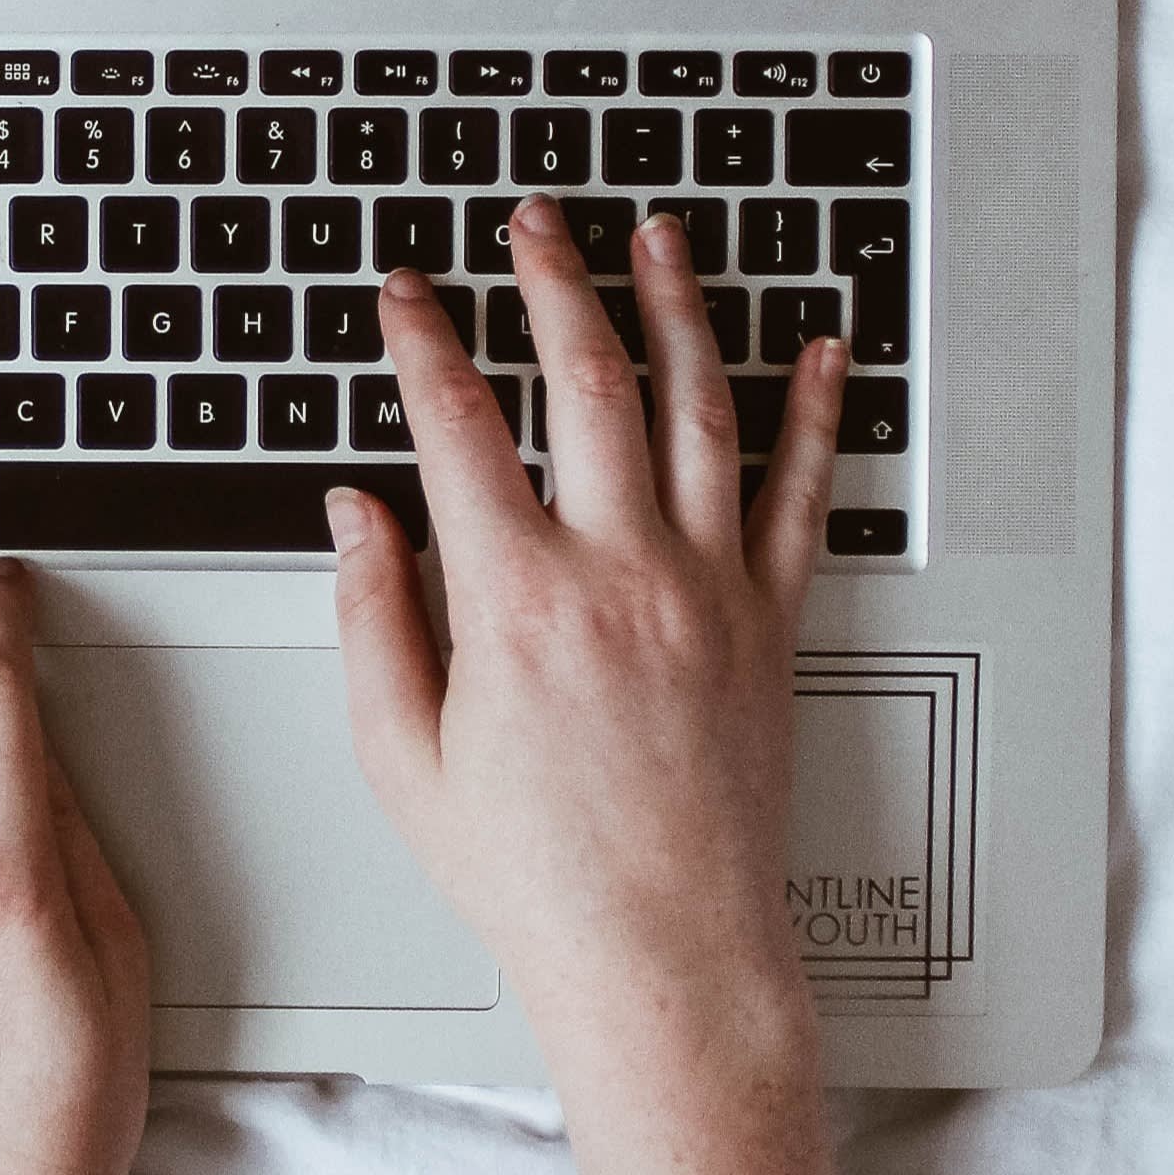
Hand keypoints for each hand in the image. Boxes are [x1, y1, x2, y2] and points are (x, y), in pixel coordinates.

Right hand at [329, 198, 848, 1174]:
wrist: (664, 951)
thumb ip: (372, 617)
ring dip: (677, 308)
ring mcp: (708, 592)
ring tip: (659, 239)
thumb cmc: (534, 874)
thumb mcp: (403, 757)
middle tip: (535, 223)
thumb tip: (355, 513)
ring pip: (701, 409)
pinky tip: (818, 349)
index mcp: (514, 605)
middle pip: (588, 384)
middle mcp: (620, 577)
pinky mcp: (771, 623)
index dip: (424, 341)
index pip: (458, 427)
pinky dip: (813, 413)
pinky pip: (800, 494)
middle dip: (552, 283)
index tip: (407, 294)